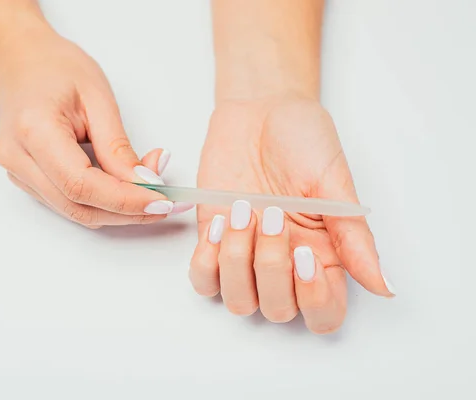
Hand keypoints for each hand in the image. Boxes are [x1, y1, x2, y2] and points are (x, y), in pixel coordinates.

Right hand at [0, 28, 190, 227]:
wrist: (20, 61)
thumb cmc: (56, 68)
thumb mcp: (98, 98)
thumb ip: (118, 146)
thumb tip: (144, 182)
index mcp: (34, 130)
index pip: (82, 185)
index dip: (125, 200)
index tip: (160, 201)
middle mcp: (18, 158)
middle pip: (78, 207)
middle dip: (126, 212)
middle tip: (164, 204)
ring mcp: (17, 172)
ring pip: (74, 211)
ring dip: (116, 211)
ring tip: (150, 194)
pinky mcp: (25, 178)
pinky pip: (67, 202)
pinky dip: (101, 202)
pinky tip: (124, 189)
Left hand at [189, 95, 394, 333]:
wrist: (259, 109)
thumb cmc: (301, 140)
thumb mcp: (334, 183)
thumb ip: (354, 237)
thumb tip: (385, 288)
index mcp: (322, 255)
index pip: (323, 314)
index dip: (314, 300)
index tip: (305, 253)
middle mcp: (283, 263)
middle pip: (277, 311)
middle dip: (271, 268)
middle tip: (273, 216)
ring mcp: (244, 254)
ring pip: (238, 302)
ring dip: (237, 262)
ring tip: (244, 212)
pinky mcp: (211, 240)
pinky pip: (202, 280)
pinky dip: (207, 261)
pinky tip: (218, 224)